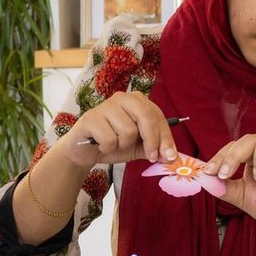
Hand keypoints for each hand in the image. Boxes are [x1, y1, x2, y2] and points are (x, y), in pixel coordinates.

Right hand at [60, 91, 177, 167]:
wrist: (83, 150)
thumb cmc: (112, 144)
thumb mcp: (137, 147)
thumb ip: (154, 149)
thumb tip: (171, 157)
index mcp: (137, 101)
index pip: (157, 116)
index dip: (165, 137)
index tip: (169, 156)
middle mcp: (123, 98)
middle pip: (146, 117)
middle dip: (152, 140)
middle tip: (151, 157)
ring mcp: (106, 106)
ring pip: (128, 131)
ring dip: (122, 145)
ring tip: (113, 144)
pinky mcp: (91, 118)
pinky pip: (110, 139)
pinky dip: (107, 148)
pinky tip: (100, 145)